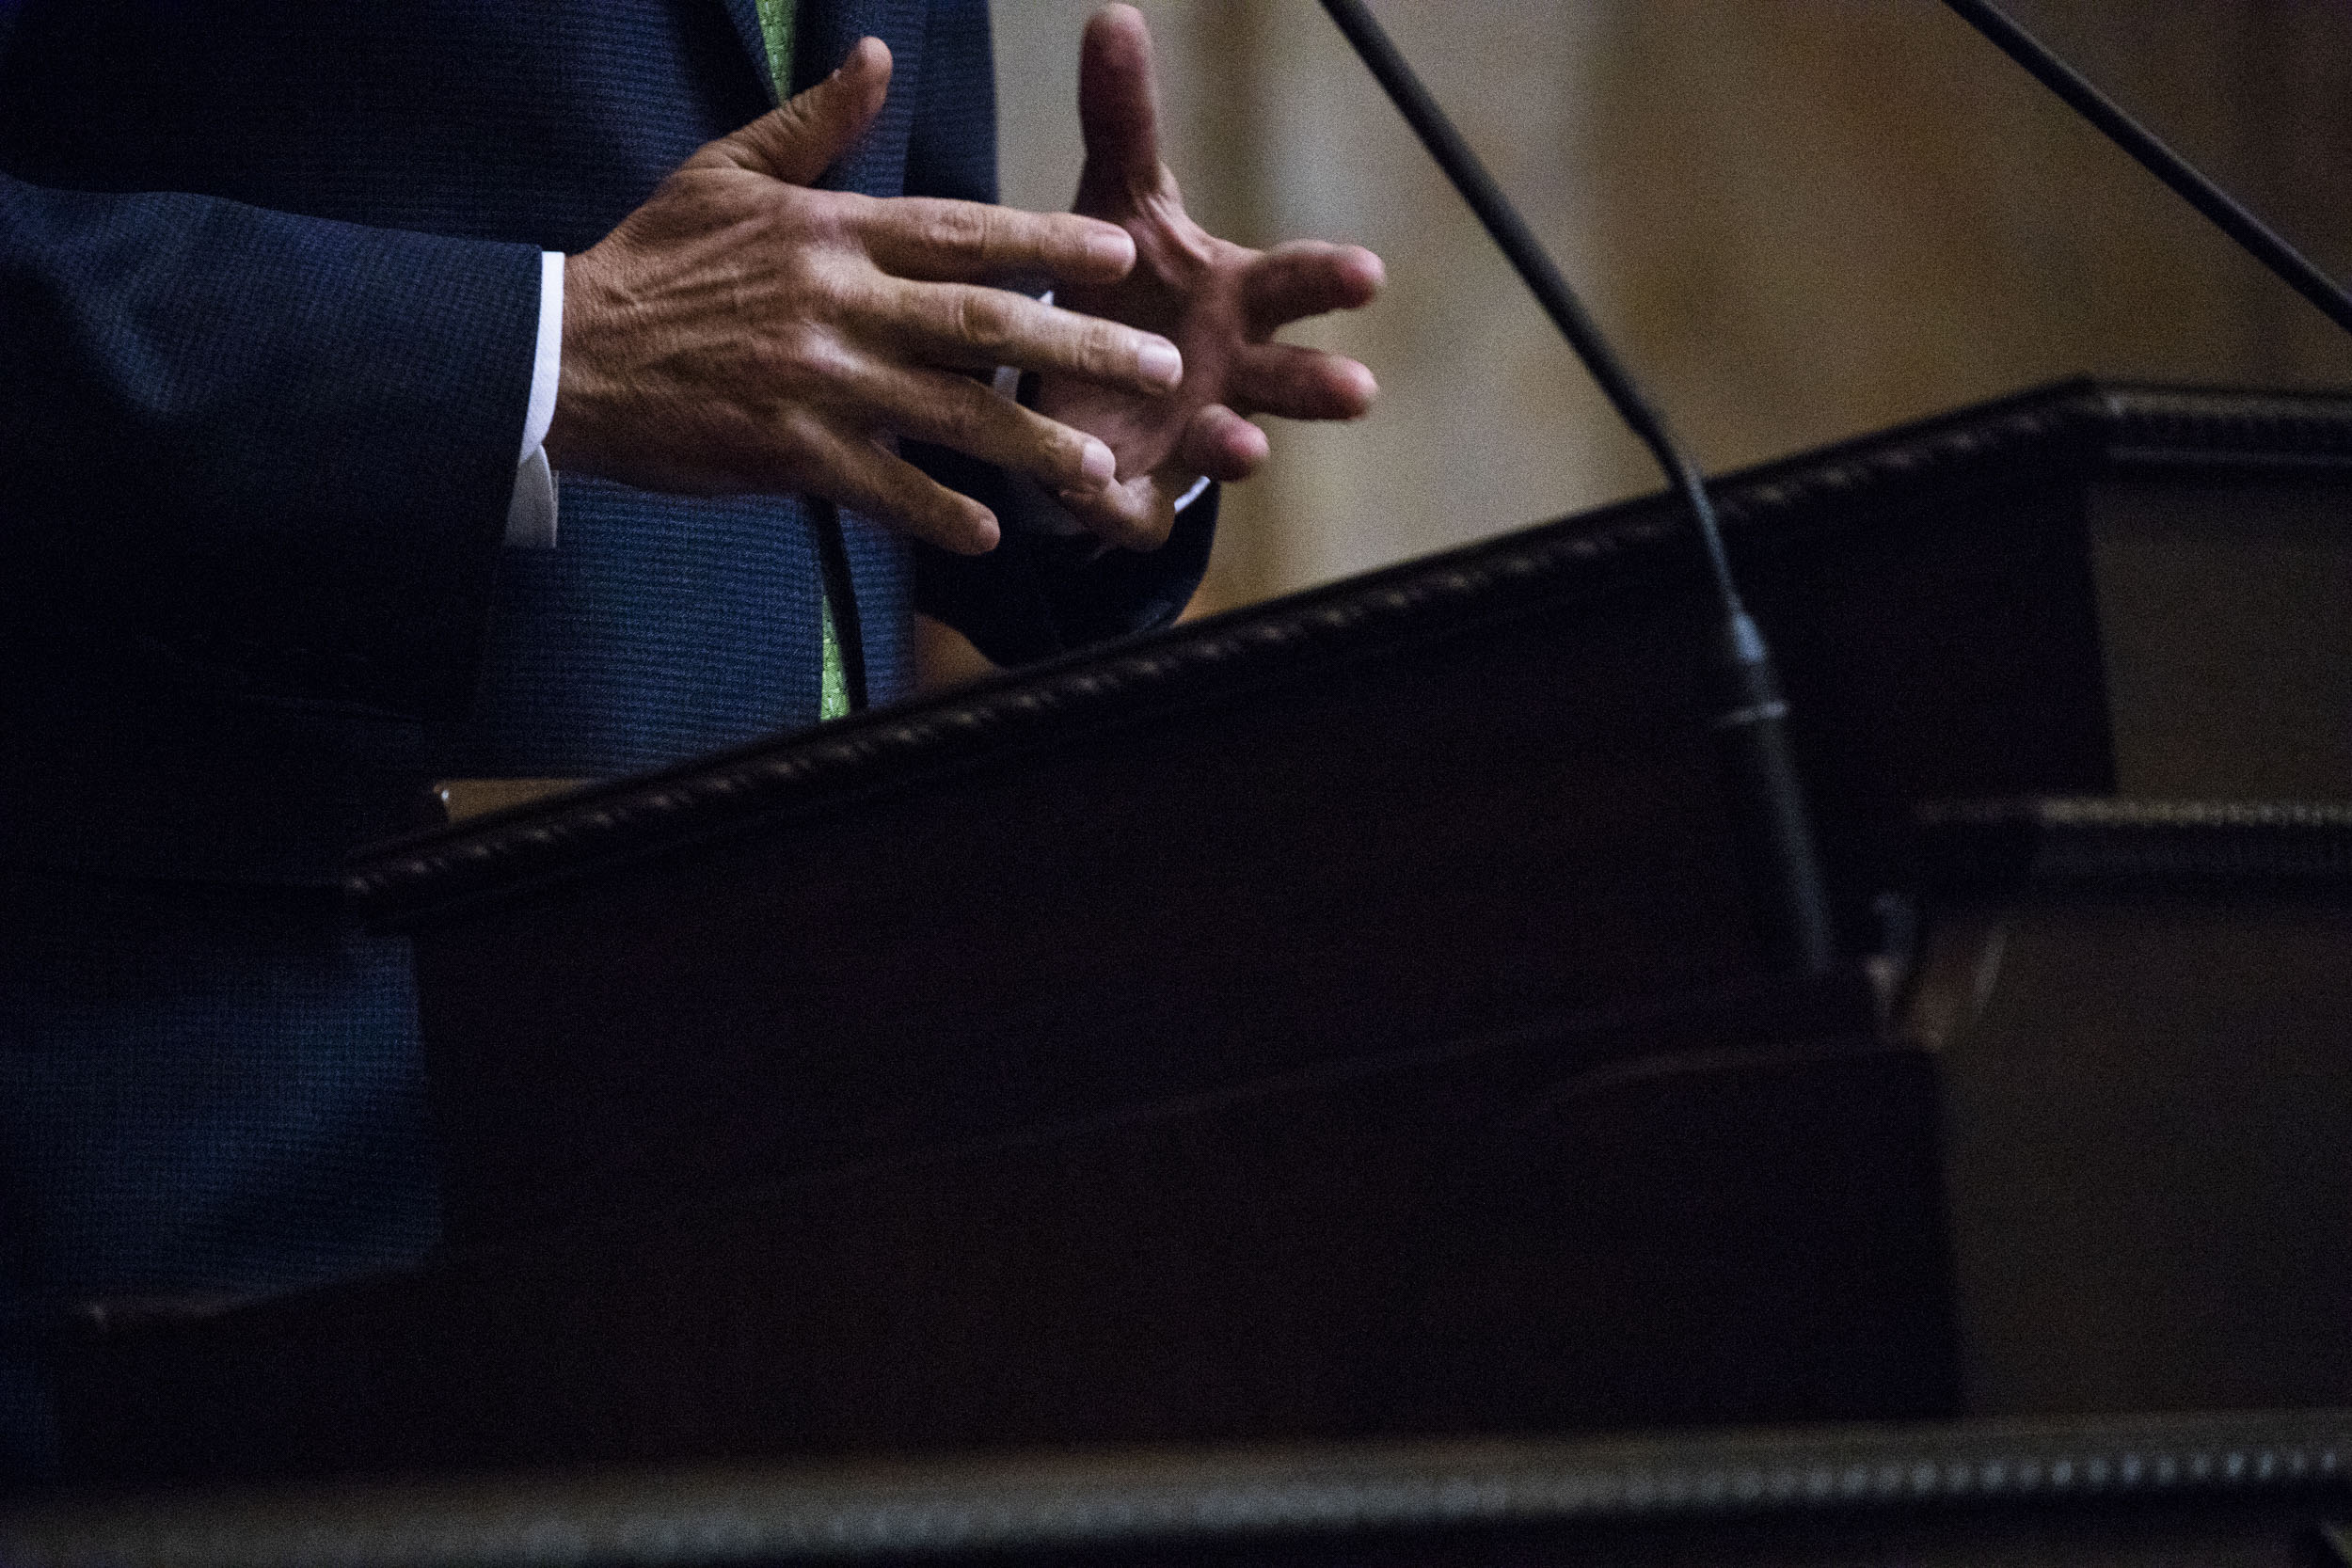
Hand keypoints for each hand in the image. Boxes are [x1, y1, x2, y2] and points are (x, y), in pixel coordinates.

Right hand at [544, 38, 1186, 553]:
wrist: (564, 353)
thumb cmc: (650, 260)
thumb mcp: (726, 171)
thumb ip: (814, 125)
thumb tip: (872, 54)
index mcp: (834, 230)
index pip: (963, 232)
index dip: (1049, 242)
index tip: (1122, 253)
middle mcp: (839, 302)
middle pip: (984, 325)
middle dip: (1081, 347)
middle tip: (1164, 369)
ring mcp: (817, 382)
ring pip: (949, 414)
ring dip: (1032, 444)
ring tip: (1102, 468)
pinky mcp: (787, 450)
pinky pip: (881, 486)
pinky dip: (936, 511)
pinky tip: (991, 533)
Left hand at [1034, 5, 1384, 547]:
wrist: (1082, 386)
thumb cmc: (1124, 285)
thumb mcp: (1117, 202)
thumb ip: (1122, 122)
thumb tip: (1112, 15)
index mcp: (1238, 299)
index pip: (1298, 284)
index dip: (1333, 281)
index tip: (1370, 274)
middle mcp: (1233, 374)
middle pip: (1292, 379)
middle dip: (1322, 384)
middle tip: (1360, 390)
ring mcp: (1192, 438)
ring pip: (1232, 448)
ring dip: (1243, 448)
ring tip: (1246, 444)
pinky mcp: (1135, 494)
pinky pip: (1134, 510)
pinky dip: (1124, 506)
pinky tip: (1108, 495)